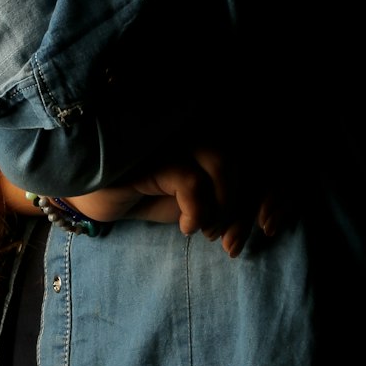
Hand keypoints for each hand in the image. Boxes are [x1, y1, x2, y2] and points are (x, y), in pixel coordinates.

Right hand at [68, 145, 288, 258]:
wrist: (91, 193)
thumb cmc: (146, 193)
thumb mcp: (194, 202)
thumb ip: (226, 198)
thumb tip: (263, 214)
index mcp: (211, 131)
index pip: (259, 150)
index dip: (274, 187)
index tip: (271, 225)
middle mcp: (195, 122)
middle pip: (248, 155)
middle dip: (251, 204)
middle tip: (236, 244)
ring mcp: (173, 131)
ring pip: (225, 162)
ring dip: (226, 207)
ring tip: (210, 232)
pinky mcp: (152, 150)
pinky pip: (192, 179)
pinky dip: (197, 209)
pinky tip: (186, 228)